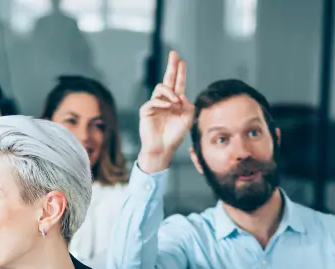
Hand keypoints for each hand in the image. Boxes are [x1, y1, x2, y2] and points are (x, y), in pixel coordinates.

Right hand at [138, 50, 193, 173]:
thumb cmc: (175, 136)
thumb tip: (180, 95)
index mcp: (175, 102)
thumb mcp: (187, 119)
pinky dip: (162, 102)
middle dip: (171, 66)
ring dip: (170, 92)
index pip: (178, 84)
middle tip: (174, 53)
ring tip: (175, 102)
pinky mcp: (146, 110)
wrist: (163, 148)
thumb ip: (188, 105)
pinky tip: (169, 106)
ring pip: (160, 88)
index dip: (180, 72)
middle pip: (167, 79)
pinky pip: (153, 100)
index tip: (182, 61)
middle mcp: (165, 100)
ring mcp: (155, 104)